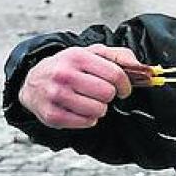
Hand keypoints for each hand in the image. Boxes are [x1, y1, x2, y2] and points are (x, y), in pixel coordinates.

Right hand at [18, 45, 140, 128]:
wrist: (33, 80)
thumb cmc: (68, 66)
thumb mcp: (92, 53)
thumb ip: (119, 56)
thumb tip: (142, 67)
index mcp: (77, 56)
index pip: (115, 74)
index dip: (125, 85)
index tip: (124, 89)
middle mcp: (64, 74)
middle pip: (107, 93)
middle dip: (110, 95)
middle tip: (103, 94)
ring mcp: (55, 95)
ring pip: (97, 110)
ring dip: (100, 108)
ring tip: (91, 101)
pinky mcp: (50, 115)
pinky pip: (85, 123)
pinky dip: (89, 120)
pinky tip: (82, 111)